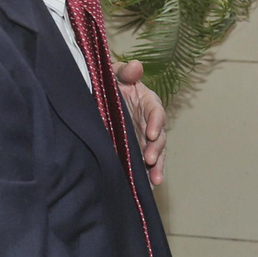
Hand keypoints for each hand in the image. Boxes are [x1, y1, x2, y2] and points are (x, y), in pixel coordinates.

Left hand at [114, 60, 166, 185]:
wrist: (98, 99)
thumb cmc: (110, 85)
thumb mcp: (115, 74)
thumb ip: (125, 71)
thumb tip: (135, 66)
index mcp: (147, 103)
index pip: (156, 112)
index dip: (155, 122)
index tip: (150, 133)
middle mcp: (149, 123)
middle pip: (159, 137)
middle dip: (157, 149)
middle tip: (150, 160)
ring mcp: (144, 139)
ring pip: (156, 154)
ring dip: (157, 166)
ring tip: (156, 180)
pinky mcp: (137, 152)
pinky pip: (145, 166)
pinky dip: (148, 177)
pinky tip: (148, 190)